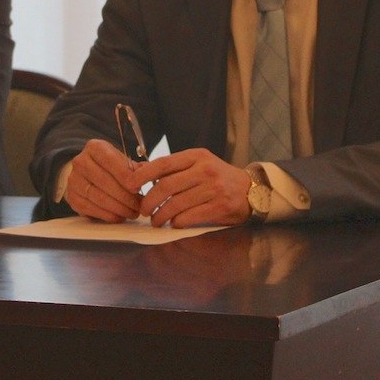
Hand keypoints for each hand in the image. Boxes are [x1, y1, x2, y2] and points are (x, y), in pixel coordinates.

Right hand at [64, 138, 142, 221]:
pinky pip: (91, 209)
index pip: (110, 161)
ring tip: (133, 212)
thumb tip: (148, 176)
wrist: (87, 174)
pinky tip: (120, 216)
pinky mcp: (72, 197)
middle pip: (104, 181)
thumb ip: (135, 168)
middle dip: (125, 196)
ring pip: (98, 197)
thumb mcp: (122, 161)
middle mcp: (81, 161)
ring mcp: (74, 180)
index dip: (125, 176)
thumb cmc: (111, 168)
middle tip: (139, 205)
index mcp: (95, 148)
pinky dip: (108, 215)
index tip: (138, 188)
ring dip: (119, 208)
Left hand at [130, 148, 250, 226]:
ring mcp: (213, 188)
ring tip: (156, 221)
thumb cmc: (218, 177)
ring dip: (161, 215)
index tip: (129, 185)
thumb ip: (172, 169)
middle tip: (143, 210)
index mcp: (196, 156)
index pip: (163, 163)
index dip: (143, 175)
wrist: (250, 190)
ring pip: (176, 204)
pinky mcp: (220, 206)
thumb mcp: (197, 165)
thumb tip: (139, 171)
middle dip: (149, 201)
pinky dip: (177, 222)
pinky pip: (189, 217)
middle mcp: (205, 170)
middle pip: (166, 186)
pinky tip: (174, 223)